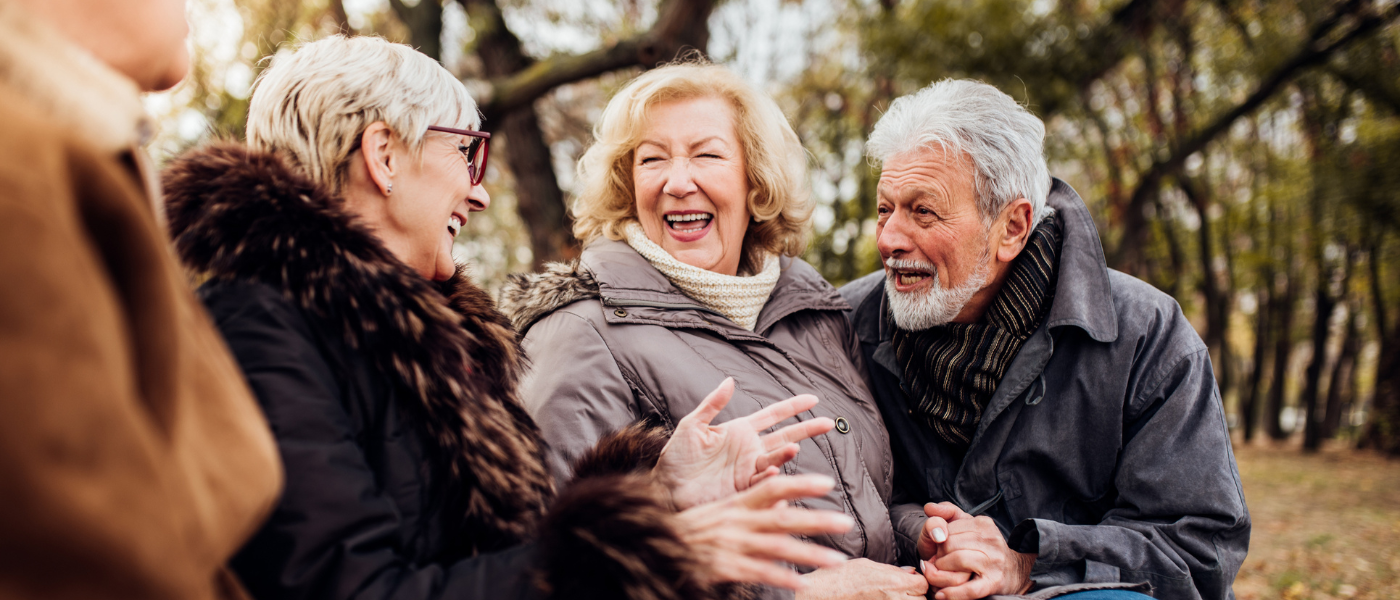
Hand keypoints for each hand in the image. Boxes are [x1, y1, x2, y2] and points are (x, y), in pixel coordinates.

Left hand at [656, 377, 835, 508]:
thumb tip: (729, 380)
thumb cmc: (676, 457)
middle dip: (806, 429)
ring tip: (793, 448)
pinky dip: (770, 478)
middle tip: (828, 423)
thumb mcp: (692, 426)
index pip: (772, 415)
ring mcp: (748, 470)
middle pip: (784, 436)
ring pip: (775, 460)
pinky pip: (762, 483)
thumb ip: (712, 404)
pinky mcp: (743, 489)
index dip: (792, 407)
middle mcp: (749, 450)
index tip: (813, 398)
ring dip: (785, 454)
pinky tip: (772, 473)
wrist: (665, 488)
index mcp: (738, 431)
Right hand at [674, 474, 853, 589]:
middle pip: (782, 517)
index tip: (827, 483)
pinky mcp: (725, 567)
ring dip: (809, 554)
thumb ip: (753, 505)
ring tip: (837, 561)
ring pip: (777, 547)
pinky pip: (759, 573)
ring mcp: (732, 545)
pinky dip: (781, 577)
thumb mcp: (722, 511)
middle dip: (816, 520)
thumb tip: (785, 502)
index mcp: (737, 504)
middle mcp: (737, 522)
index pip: (772, 487)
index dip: (800, 484)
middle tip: (846, 522)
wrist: (654, 546)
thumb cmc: (693, 529)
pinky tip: (802, 583)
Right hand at [794, 558, 928, 598]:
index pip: (922, 583)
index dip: (917, 581)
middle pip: (922, 599)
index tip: (908, 581)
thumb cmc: (838, 579)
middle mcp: (895, 599)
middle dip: (914, 595)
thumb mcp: (865, 565)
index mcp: (893, 582)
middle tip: (900, 591)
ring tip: (891, 597)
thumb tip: (909, 572)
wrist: (819, 596)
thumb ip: (890, 569)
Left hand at [920, 503, 1034, 599]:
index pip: (948, 529)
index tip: (939, 549)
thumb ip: (947, 512)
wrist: (1013, 572)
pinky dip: (952, 593)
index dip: (939, 540)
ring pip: (957, 561)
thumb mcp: (967, 525)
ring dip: (940, 571)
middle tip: (937, 563)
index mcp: (983, 524)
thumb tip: (928, 507)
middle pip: (950, 544)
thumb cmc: (981, 548)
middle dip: (938, 556)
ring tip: (938, 574)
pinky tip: (941, 595)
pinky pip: (969, 589)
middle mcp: (991, 540)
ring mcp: (994, 562)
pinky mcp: (994, 583)